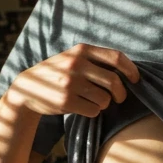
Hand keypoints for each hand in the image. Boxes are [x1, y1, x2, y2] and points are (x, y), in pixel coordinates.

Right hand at [9, 43, 140, 118]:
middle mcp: (76, 64)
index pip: (116, 57)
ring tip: (95, 101)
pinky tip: (84, 107)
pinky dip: (94, 112)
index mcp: (81, 50)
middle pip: (114, 81)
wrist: (28, 88)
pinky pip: (94, 110)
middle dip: (121, 93)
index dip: (130, 70)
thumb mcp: (73, 58)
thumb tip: (128, 71)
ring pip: (105, 99)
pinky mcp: (66, 101)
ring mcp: (70, 83)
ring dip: (105, 104)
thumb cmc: (58, 73)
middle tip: (119, 98)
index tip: (135, 80)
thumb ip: (95, 60)